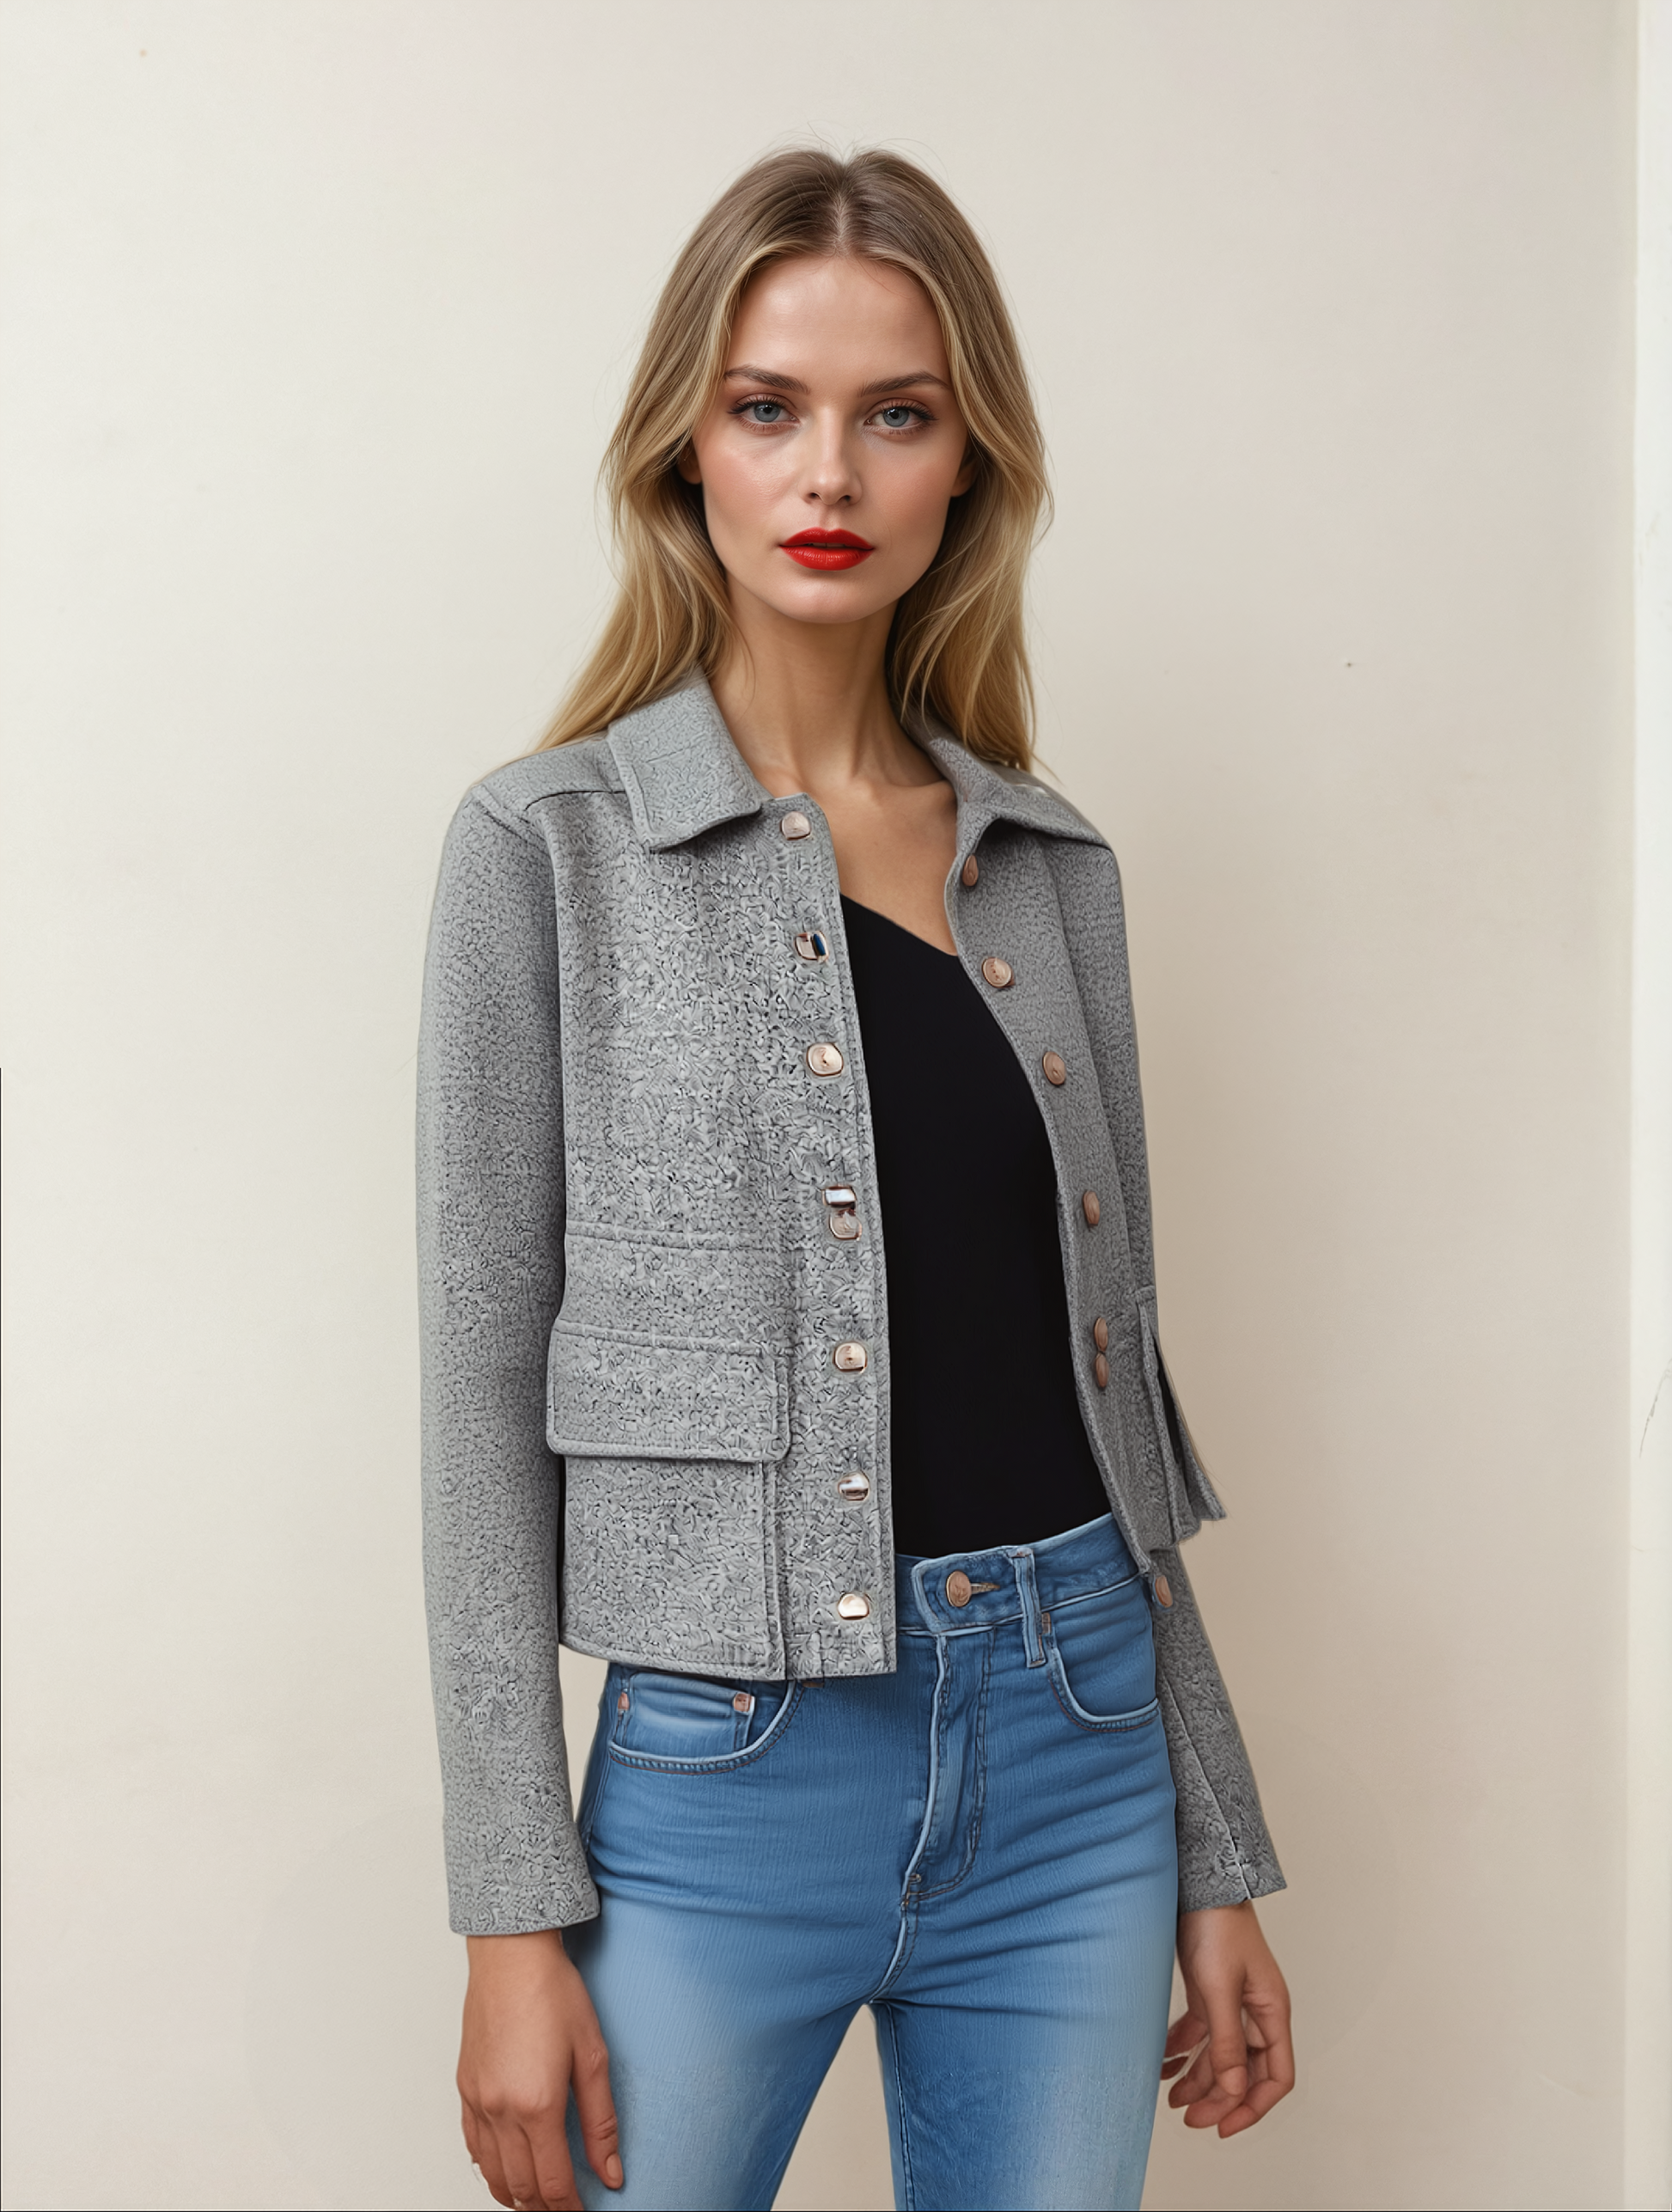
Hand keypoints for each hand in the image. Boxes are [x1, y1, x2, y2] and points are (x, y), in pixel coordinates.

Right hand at [459, 1929, 621, 2208]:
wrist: (511, 1956)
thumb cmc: (554, 1993)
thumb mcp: (593, 2054)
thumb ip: (602, 2121)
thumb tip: (611, 2171)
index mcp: (537, 2105)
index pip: (553, 2183)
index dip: (570, 2209)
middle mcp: (500, 2110)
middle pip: (521, 2188)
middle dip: (545, 2208)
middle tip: (565, 2208)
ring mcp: (477, 2101)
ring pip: (493, 2175)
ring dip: (516, 2196)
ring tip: (539, 2200)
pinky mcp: (464, 2089)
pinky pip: (473, 2148)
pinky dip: (490, 2170)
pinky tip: (506, 2170)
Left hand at [1162, 1901, 1294, 2136]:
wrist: (1198, 1883)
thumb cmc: (1217, 1927)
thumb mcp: (1220, 1988)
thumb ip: (1227, 2041)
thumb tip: (1235, 2092)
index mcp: (1272, 2013)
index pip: (1275, 2077)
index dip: (1253, 2107)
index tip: (1222, 2127)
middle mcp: (1256, 2013)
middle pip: (1245, 2072)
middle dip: (1220, 2099)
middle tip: (1188, 2117)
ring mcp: (1231, 2003)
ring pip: (1220, 2056)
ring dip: (1198, 2079)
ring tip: (1171, 2097)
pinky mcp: (1208, 1991)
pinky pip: (1200, 2034)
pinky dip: (1183, 2051)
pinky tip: (1163, 2063)